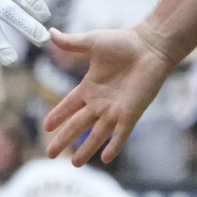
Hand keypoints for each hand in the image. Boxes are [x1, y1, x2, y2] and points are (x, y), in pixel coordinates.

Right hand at [43, 27, 176, 165]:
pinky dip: (114, 146)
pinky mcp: (131, 113)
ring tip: (74, 164)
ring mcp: (116, 110)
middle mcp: (101, 102)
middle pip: (78, 125)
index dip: (58, 116)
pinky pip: (121, 134)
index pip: (69, 106)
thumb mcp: (91, 42)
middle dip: (64, 140)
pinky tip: (105, 159)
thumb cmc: (124, 42)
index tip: (46, 127)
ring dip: (86, 150)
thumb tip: (50, 33)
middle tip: (49, 154)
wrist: (151, 46)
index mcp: (90, 87)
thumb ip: (70, 43)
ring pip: (97, 135)